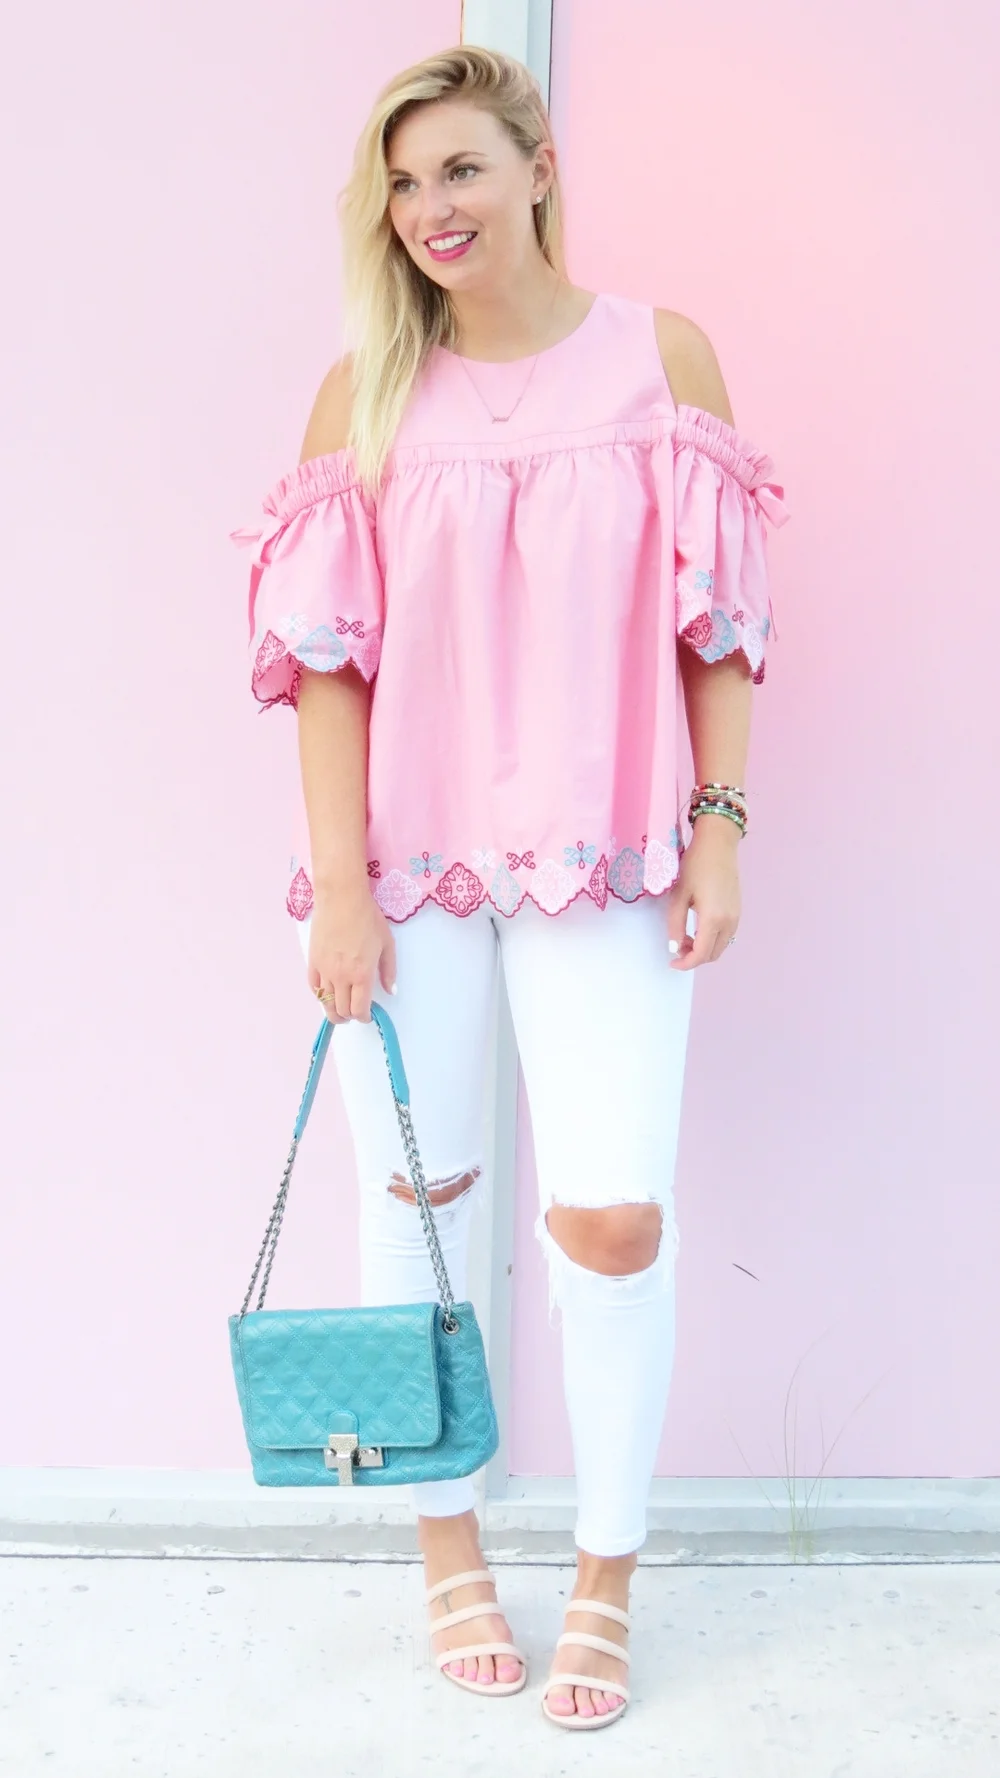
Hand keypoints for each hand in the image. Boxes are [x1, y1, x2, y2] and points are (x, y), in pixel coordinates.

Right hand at [307, 881, 396, 1021]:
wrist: (341, 898)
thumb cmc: (368, 918)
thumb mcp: (387, 943)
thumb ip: (389, 970)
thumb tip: (391, 991)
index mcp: (362, 974)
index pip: (359, 1009)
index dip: (364, 1017)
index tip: (368, 1014)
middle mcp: (341, 977)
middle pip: (341, 1010)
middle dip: (350, 1016)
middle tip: (356, 1012)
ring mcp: (324, 970)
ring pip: (326, 1003)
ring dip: (334, 1011)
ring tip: (341, 1009)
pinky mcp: (312, 962)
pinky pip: (314, 987)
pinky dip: (321, 995)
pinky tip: (328, 993)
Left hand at [666, 817, 740, 968]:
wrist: (718, 844)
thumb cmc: (695, 866)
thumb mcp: (679, 896)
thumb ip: (675, 925)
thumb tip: (674, 947)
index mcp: (714, 919)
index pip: (701, 954)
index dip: (685, 963)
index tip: (671, 962)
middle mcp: (729, 922)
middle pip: (712, 954)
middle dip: (693, 957)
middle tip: (676, 947)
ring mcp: (736, 917)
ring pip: (720, 946)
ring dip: (702, 948)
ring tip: (684, 936)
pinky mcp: (737, 910)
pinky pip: (725, 935)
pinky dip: (711, 939)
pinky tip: (697, 928)